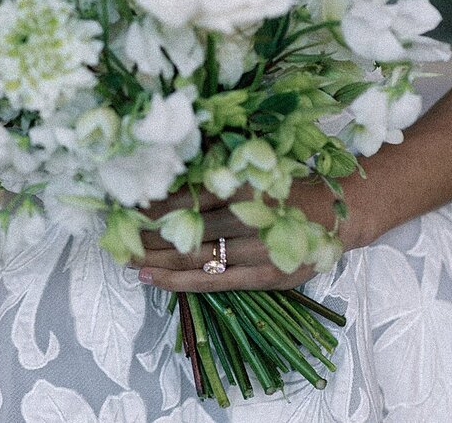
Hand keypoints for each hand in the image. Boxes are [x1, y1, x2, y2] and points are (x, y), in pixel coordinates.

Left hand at [130, 175, 367, 292]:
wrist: (338, 213)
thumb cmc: (286, 186)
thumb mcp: (253, 170)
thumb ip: (216, 173)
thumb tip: (166, 174)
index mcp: (245, 184)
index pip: (190, 195)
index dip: (156, 202)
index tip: (125, 202)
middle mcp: (251, 217)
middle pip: (188, 228)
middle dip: (147, 233)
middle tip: (113, 233)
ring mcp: (259, 251)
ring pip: (196, 257)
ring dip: (155, 259)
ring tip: (123, 257)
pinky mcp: (265, 277)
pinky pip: (214, 282)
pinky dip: (178, 281)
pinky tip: (151, 279)